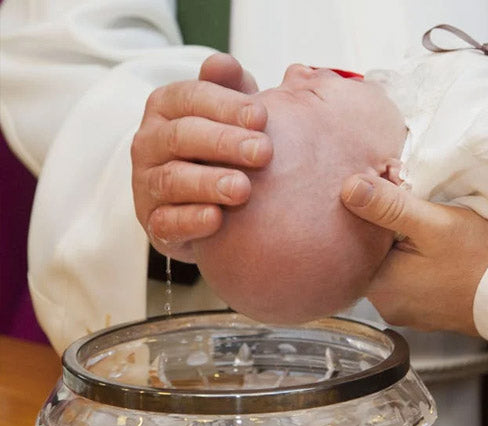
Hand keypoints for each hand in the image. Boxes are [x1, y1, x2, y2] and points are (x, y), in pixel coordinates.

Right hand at [131, 53, 271, 261]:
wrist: (209, 199)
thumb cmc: (225, 144)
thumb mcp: (231, 112)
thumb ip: (229, 87)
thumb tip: (221, 63)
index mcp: (166, 107)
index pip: (191, 97)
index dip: (227, 105)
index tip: (263, 116)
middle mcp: (149, 142)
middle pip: (182, 136)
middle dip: (224, 143)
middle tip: (264, 152)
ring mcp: (147, 183)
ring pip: (172, 179)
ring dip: (209, 183)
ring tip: (243, 189)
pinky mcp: (154, 223)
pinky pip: (166, 222)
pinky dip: (191, 221)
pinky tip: (217, 219)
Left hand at [340, 174, 487, 335]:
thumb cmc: (480, 259)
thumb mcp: (433, 224)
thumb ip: (389, 206)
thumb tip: (349, 188)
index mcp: (380, 285)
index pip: (354, 242)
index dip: (369, 214)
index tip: (390, 194)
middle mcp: (386, 305)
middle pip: (372, 254)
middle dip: (387, 229)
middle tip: (412, 204)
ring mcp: (406, 311)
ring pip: (392, 265)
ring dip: (402, 244)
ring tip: (426, 224)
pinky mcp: (425, 311)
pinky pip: (410, 279)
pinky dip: (417, 261)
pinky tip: (435, 248)